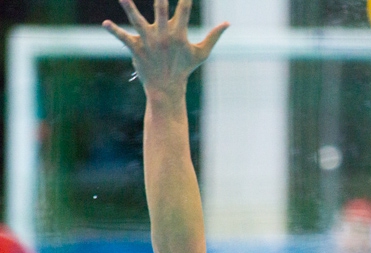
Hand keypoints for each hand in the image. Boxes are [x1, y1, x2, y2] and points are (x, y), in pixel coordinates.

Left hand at [103, 0, 227, 94]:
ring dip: (129, 8)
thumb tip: (228, 23)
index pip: (184, 9)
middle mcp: (163, 35)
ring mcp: (148, 41)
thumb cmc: (185, 68)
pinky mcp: (136, 49)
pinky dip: (114, 31)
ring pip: (137, 20)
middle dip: (160, 0)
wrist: (167, 87)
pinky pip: (123, 38)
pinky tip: (105, 23)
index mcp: (179, 34)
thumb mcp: (201, 53)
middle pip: (160, 10)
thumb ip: (214, 36)